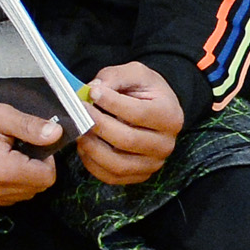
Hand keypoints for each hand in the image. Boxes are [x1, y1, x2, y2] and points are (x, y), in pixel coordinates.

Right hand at [0, 94, 61, 207]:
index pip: (47, 178)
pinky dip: (7, 185)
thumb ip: (30, 126)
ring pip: (21, 196)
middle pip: (36, 189)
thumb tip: (56, 134)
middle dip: (35, 169)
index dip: (47, 160)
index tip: (34, 144)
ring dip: (23, 179)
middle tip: (20, 148)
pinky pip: (4, 198)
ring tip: (8, 156)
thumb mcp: (0, 114)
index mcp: (3, 170)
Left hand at [78, 63, 184, 185]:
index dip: (112, 103)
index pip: (139, 113)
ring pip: (118, 164)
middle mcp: (166, 144)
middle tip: (79, 112)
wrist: (154, 108)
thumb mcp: (135, 73)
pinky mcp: (138, 175)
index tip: (93, 92)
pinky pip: (111, 177)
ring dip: (92, 147)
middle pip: (127, 140)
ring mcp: (153, 163)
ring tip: (79, 130)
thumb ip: (115, 77)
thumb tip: (93, 90)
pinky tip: (84, 146)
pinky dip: (92, 163)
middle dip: (98, 125)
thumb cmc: (144, 90)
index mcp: (170, 116)